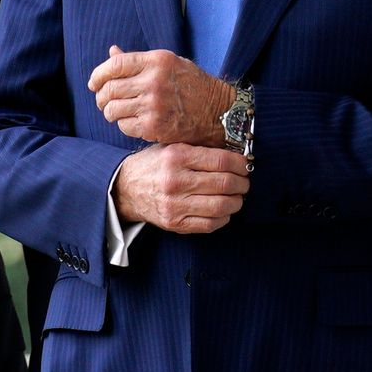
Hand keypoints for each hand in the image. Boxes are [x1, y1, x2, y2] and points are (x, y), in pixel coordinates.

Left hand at [89, 46, 233, 146]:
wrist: (220, 112)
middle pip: (110, 89)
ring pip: (113, 109)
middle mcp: (154, 82)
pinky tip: (132, 121)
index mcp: (157, 61)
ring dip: (110, 112)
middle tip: (103, 101)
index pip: (114, 65)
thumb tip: (112, 51)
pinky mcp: (154, 126)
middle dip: (101, 96)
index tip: (94, 83)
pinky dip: (123, 125)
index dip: (98, 75)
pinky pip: (124, 126)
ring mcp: (153, 105)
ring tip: (115, 112)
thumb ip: (138, 60)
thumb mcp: (169, 64)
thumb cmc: (193, 85)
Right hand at [114, 143, 247, 233]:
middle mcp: (175, 180)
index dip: (241, 164)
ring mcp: (175, 204)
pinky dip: (224, 217)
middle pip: (226, 183)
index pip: (222, 160)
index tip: (245, 165)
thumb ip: (199, 150)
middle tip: (244, 182)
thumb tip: (236, 155)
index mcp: (176, 156)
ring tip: (236, 197)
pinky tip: (222, 210)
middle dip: (243, 183)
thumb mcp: (171, 148)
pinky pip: (211, 224)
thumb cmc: (153, 166)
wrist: (125, 189)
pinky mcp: (175, 223)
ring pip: (222, 206)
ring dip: (237, 202)